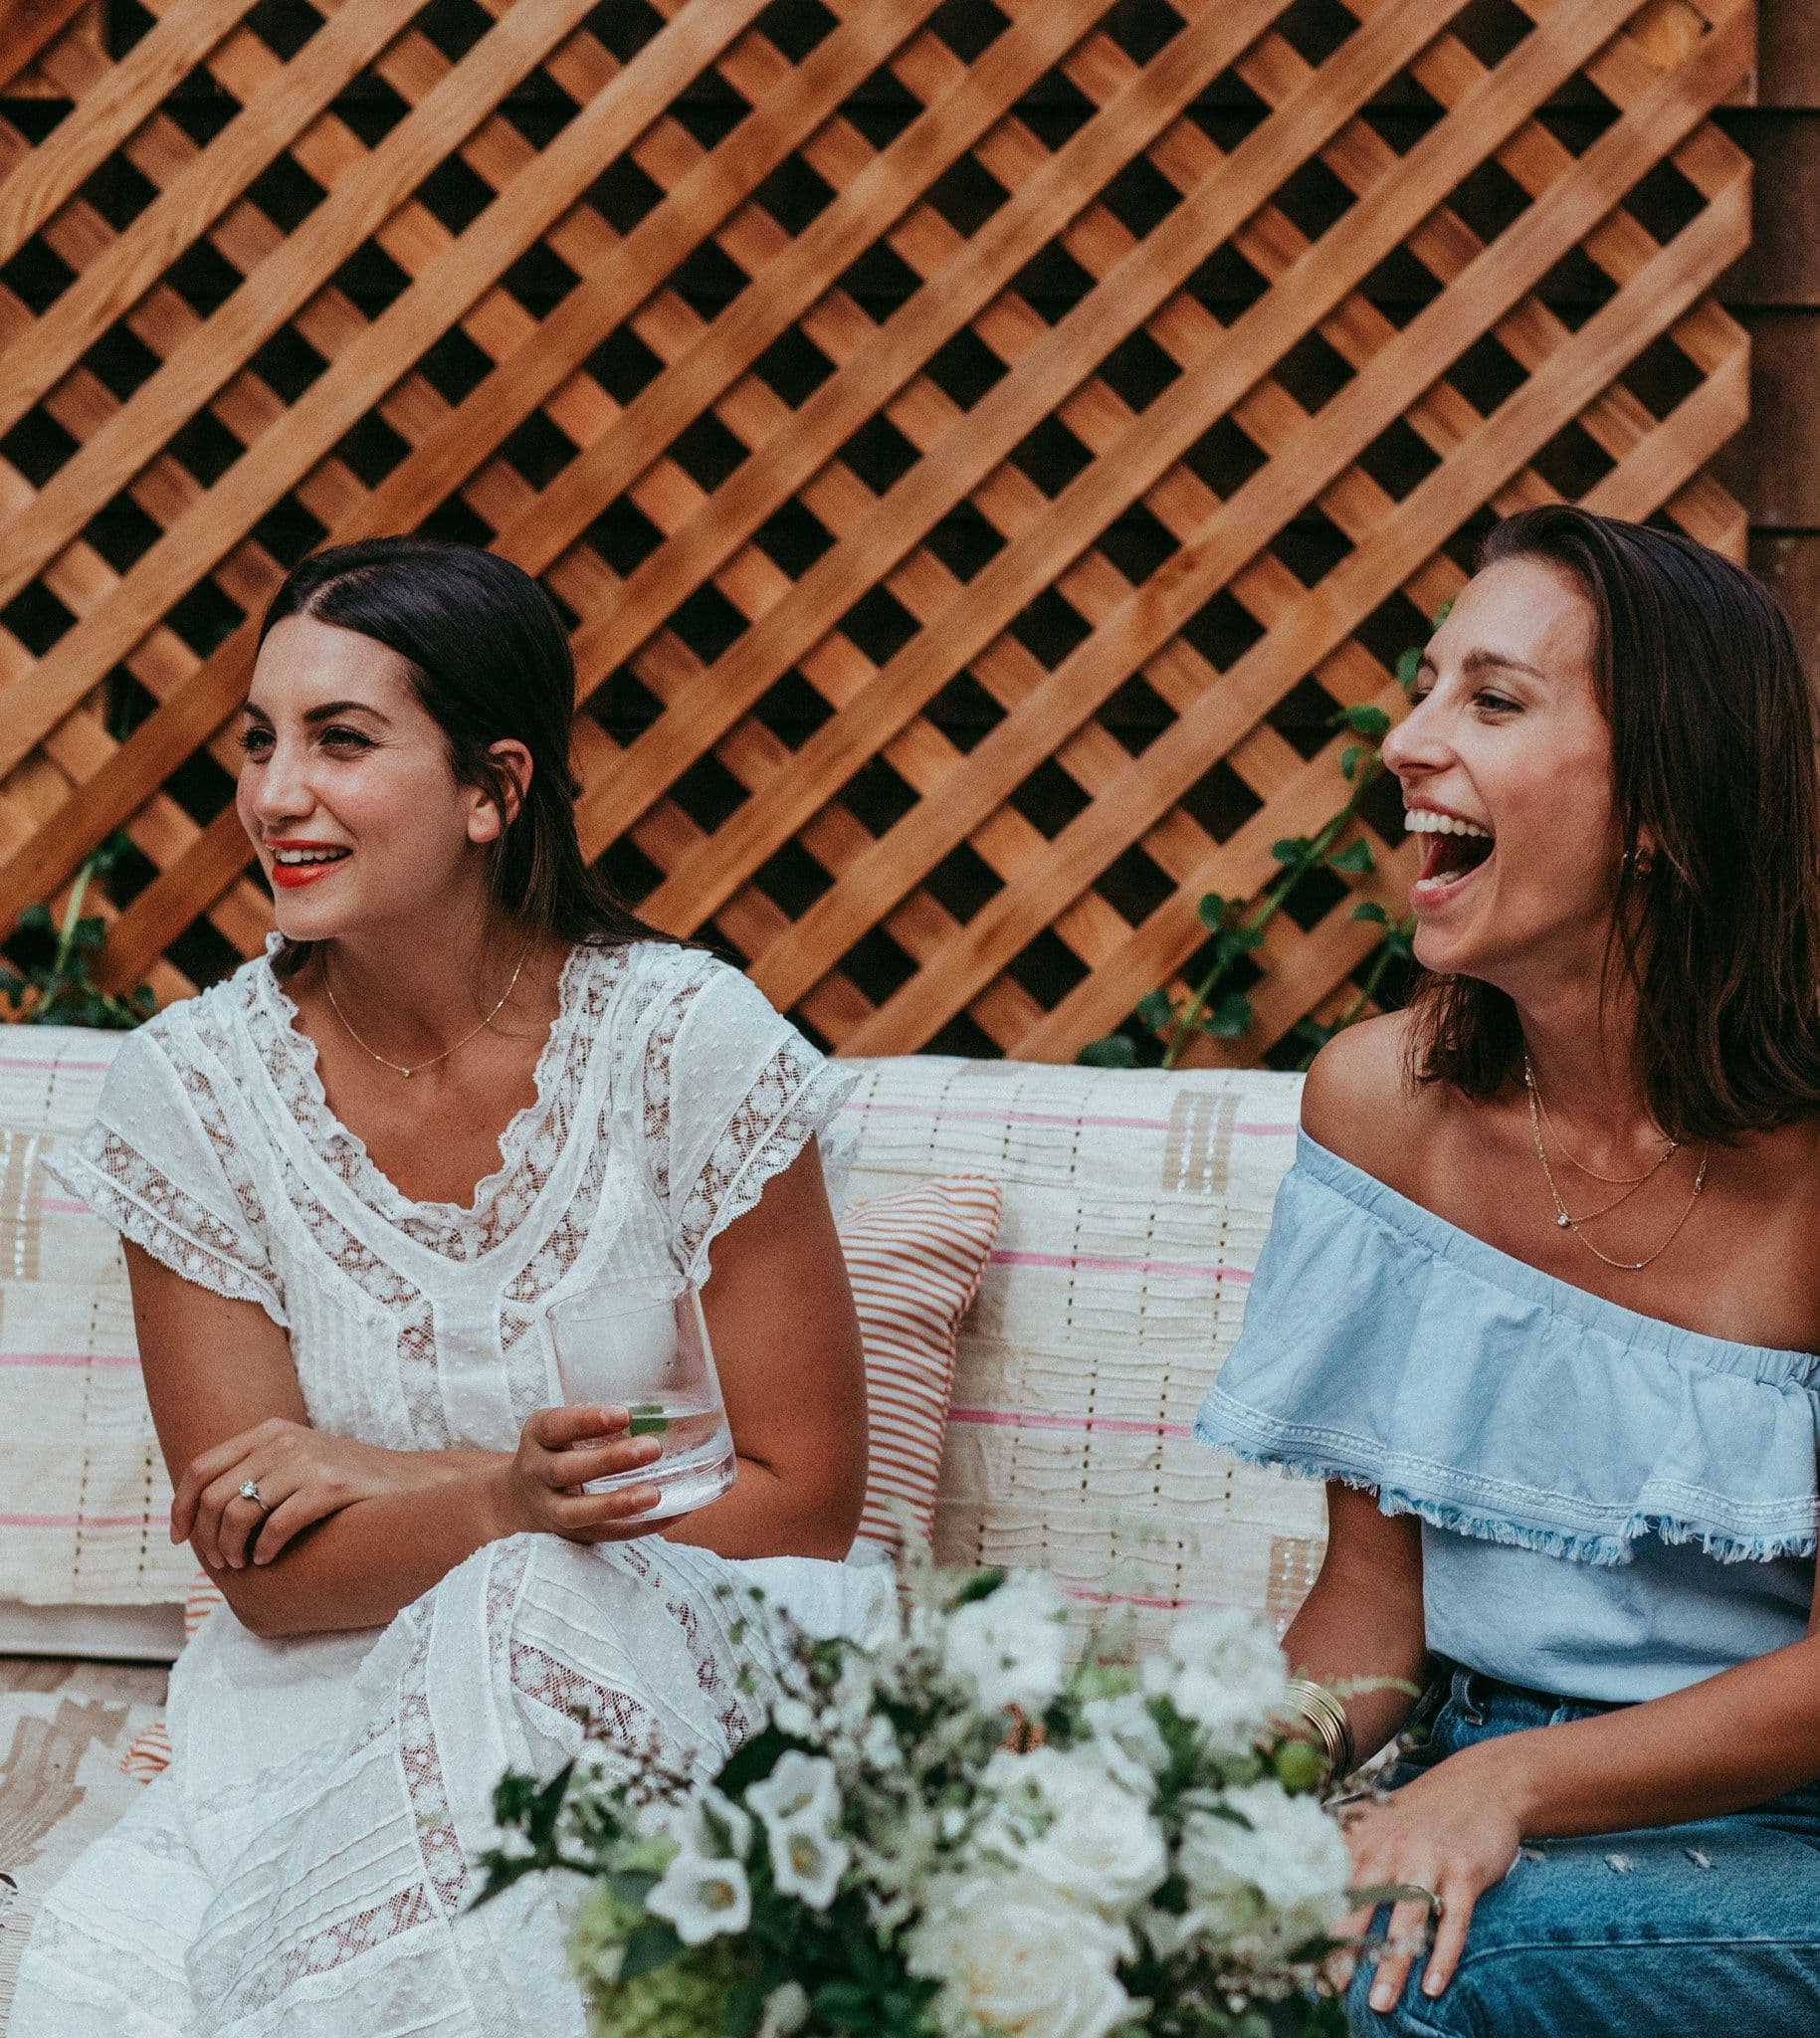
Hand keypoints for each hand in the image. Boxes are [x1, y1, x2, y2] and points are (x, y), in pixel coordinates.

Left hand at [172, 1418, 431, 1570]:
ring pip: (241, 1512)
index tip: (179, 1539)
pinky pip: (278, 1524)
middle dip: (208, 1538)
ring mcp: (308, 1461)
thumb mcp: (296, 1463)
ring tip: (241, 1564)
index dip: (181, 1507)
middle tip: (219, 1563)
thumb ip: (254, 1473)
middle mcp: (284, 1440)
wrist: (410, 1484)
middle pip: (217, 1496)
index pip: (202, 1468)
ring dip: (232, 1548)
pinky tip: (268, 1559)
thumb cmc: (346, 1483)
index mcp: (269, 1431)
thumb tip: (196, 1513)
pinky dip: (265, 1549)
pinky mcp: (331, 1485)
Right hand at [492, 1404, 665, 1543]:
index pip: (555, 1427)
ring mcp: (549, 1509)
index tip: (625, 1414)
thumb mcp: (561, 1427)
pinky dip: (638, 1527)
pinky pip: (604, 1534)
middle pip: (565, 1470)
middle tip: (652, 1448)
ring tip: (654, 1494)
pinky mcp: (569, 1535)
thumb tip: (661, 1411)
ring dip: (617, 1504)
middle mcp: (537, 1473)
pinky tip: (670, 1514)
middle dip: (609, 1461)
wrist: (521, 1497)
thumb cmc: (557, 1450)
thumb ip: (596, 1420)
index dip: (587, 1421)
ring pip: (577, 1512)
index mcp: (537, 1438)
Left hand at [1334, 1747, 1525, 2013]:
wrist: (1483, 1783)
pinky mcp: (1466, 1872)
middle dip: (1347, 1947)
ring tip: (1380, 2003)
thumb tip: (1309, 1882)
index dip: (1317, 1921)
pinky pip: (1454, 1921)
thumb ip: (1348, 1849)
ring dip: (1393, 1963)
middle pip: (1364, 1904)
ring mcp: (1430, 1860)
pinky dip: (1443, 1955)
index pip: (1332, 1886)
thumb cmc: (1423, 1812)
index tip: (1303, 1957)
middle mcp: (1392, 1848)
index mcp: (1365, 1839)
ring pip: (1407, 1919)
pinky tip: (1433, 1987)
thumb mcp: (1379, 1822)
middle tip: (1332, 1987)